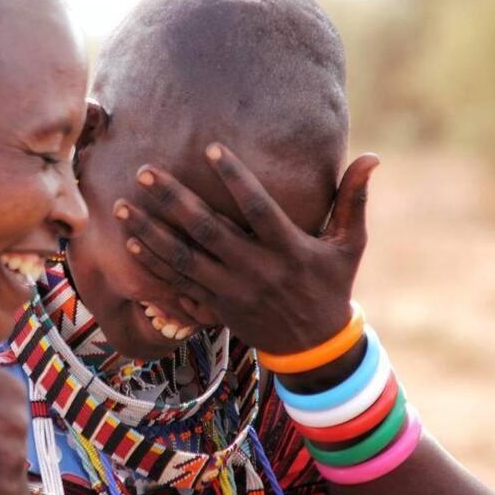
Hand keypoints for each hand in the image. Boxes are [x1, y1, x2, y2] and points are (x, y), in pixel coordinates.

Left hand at [115, 143, 379, 354]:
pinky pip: (178, 284)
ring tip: (122, 206)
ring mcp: (232, 291)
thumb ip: (354, 199)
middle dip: (173, 200)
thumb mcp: (349, 244)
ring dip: (150, 232)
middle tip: (144, 171)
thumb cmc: (331, 284)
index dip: (234, 178)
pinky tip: (131, 243)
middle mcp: (256, 270)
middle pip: (208, 231)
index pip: (258, 208)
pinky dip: (154, 265)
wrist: (313, 346)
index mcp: (289, 249)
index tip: (210, 148)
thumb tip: (373, 156)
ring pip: (184, 258)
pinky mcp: (215, 306)